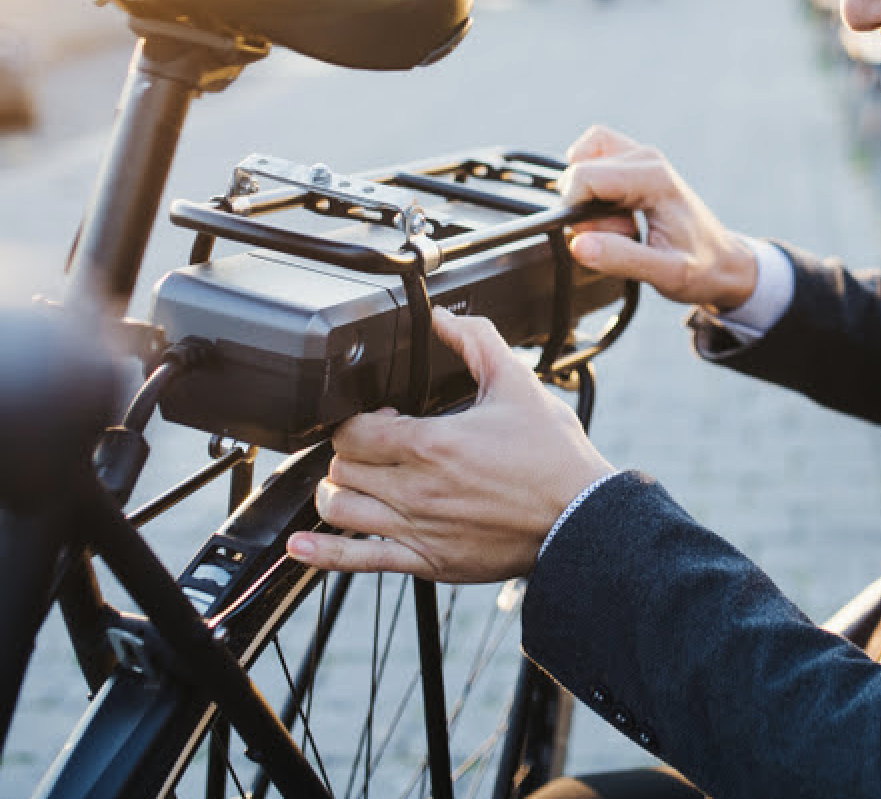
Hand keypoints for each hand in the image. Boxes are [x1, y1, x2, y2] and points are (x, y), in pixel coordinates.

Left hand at [286, 311, 614, 581]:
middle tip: (375, 447)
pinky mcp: (426, 562)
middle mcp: (417, 490)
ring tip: (357, 482)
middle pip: (342, 467)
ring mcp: (417, 529)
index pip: (354, 430)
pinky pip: (357, 561)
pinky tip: (300, 546)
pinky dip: (321, 553)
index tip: (383, 416)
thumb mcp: (518, 385)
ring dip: (338, 492)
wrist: (580, 518)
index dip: (360, 418)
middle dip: (351, 452)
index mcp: (433, 444)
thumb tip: (445, 317)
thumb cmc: (554, 459)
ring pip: (339, 509)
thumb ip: (477, 342)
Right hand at [559, 125, 757, 311]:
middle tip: (622, 234)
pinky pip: (593, 159)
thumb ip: (621, 259)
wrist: (724, 262)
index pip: (583, 176)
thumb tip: (579, 244)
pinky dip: (591, 186)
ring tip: (620, 224)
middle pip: (580, 171)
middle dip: (585, 209)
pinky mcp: (635, 163)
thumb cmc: (702, 267)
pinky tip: (614, 213)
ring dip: (588, 196)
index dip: (577, 212)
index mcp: (654, 178)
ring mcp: (641, 157)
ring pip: (582, 160)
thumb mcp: (666, 274)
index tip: (604, 237)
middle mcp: (646, 158)